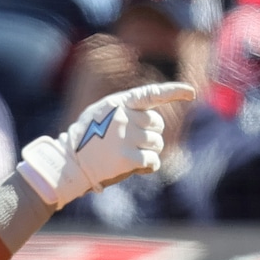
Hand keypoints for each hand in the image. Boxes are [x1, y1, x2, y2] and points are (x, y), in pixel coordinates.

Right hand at [19, 82, 195, 208]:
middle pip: (157, 124)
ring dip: (149, 151)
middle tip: (133, 143)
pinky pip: (153, 161)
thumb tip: (152, 122)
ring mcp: (126, 137)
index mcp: (118, 103)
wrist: (68, 162)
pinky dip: (148, 166)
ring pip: (157, 143)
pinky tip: (135, 167)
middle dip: (151, 134)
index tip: (192, 93)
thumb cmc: (85, 139)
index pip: (151, 94)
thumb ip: (124, 111)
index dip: (173, 92)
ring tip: (128, 155)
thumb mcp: (100, 114)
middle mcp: (124, 117)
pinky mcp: (127, 158)